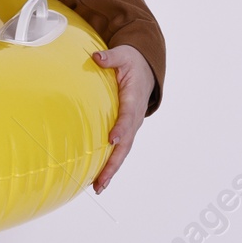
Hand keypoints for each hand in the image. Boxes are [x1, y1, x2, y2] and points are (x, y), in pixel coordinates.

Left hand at [90, 44, 154, 194]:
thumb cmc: (131, 62)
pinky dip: (111, 163)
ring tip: (99, 187)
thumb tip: (96, 58)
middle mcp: (134, 117)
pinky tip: (99, 177)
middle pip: (126, 144)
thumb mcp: (123, 55)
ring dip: (111, 169)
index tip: (112, 139)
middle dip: (114, 163)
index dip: (121, 128)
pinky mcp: (126, 130)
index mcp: (133, 99)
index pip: (127, 116)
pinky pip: (120, 149)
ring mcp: (131, 125)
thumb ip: (110, 58)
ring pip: (123, 151)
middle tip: (101, 180)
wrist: (145, 70)